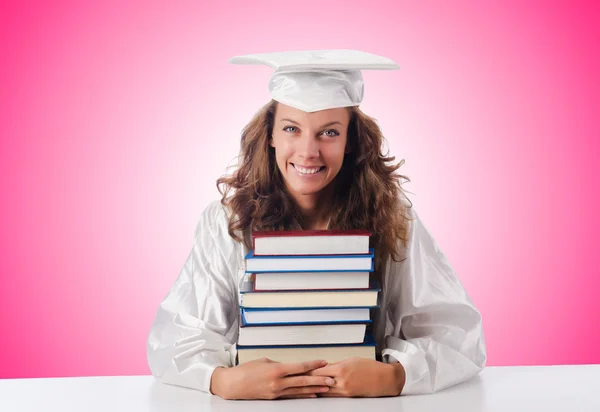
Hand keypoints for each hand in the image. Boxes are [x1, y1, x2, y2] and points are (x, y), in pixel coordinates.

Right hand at [209, 358, 335, 399]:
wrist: (233, 384)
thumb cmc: (246, 370)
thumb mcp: (265, 361)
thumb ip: (279, 364)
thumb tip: (290, 367)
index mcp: (277, 370)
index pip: (300, 367)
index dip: (313, 365)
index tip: (324, 362)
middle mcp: (278, 382)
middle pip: (303, 381)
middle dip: (319, 380)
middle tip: (332, 379)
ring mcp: (277, 392)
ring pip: (299, 390)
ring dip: (314, 389)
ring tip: (327, 388)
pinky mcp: (274, 398)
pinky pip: (292, 396)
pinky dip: (303, 395)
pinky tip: (312, 395)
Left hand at [307, 357, 404, 397]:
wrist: (384, 379)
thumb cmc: (370, 367)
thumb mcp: (351, 360)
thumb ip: (336, 364)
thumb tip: (325, 366)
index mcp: (342, 368)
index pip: (320, 370)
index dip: (309, 370)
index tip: (300, 370)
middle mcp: (342, 381)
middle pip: (320, 381)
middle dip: (308, 379)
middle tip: (297, 379)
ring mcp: (344, 390)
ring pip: (324, 390)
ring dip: (314, 388)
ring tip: (304, 386)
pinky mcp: (348, 396)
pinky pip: (332, 395)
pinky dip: (324, 393)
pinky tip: (318, 392)